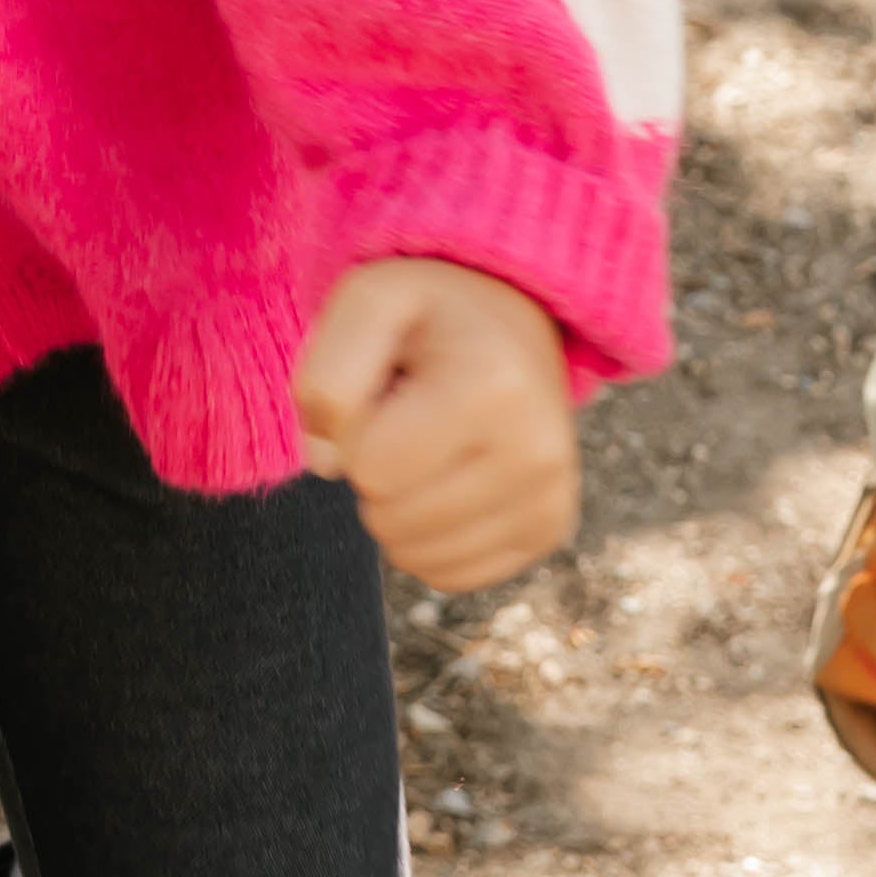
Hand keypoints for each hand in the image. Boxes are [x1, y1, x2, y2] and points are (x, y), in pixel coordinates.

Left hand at [294, 256, 579, 589]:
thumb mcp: (367, 301)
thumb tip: (326, 467)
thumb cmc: (429, 313)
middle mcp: (537, 452)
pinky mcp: (549, 530)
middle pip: (391, 520)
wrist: (512, 320)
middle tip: (409, 417)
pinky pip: (449, 575)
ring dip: (400, 508)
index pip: (370, 468)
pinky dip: (430, 538)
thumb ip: (325, 376)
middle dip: (376, 474)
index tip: (388, 391)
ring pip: (417, 558)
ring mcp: (550, 498)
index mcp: (493, 388)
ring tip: (431, 443)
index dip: (355, 433)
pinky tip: (450, 478)